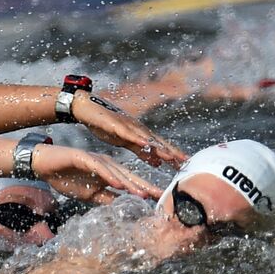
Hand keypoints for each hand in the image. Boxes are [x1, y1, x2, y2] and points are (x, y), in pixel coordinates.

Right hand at [31, 144, 159, 203]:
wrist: (44, 165)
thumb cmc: (67, 178)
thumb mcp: (90, 194)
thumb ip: (107, 199)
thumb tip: (122, 209)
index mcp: (110, 173)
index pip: (131, 183)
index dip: (146, 191)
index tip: (161, 200)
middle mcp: (107, 165)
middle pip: (130, 176)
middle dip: (146, 186)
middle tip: (162, 195)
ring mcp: (97, 160)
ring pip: (117, 173)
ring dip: (131, 183)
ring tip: (144, 193)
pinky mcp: (84, 158)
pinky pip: (99, 168)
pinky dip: (110, 176)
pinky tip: (119, 184)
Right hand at [72, 90, 187, 168]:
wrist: (88, 108)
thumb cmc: (108, 126)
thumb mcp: (126, 143)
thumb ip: (142, 152)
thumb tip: (157, 162)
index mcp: (141, 135)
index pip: (161, 147)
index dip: (174, 155)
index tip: (186, 165)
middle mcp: (138, 129)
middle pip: (158, 142)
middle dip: (172, 152)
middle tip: (185, 162)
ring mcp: (128, 126)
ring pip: (146, 138)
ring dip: (158, 147)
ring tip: (170, 156)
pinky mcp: (115, 124)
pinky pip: (127, 132)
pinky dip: (136, 138)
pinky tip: (144, 143)